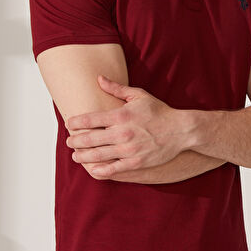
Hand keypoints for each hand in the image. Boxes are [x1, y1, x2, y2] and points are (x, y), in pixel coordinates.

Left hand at [65, 75, 185, 178]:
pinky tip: (92, 169)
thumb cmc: (159, 112)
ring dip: (82, 156)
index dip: (75, 122)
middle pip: (89, 139)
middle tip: (69, 141)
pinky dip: (99, 171)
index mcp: (121, 116)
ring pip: (97, 155)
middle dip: (75, 140)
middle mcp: (122, 133)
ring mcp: (128, 150)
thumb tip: (99, 78)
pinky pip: (112, 170)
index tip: (70, 124)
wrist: (181, 130)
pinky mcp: (136, 163)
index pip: (90, 120)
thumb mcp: (139, 95)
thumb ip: (116, 88)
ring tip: (76, 155)